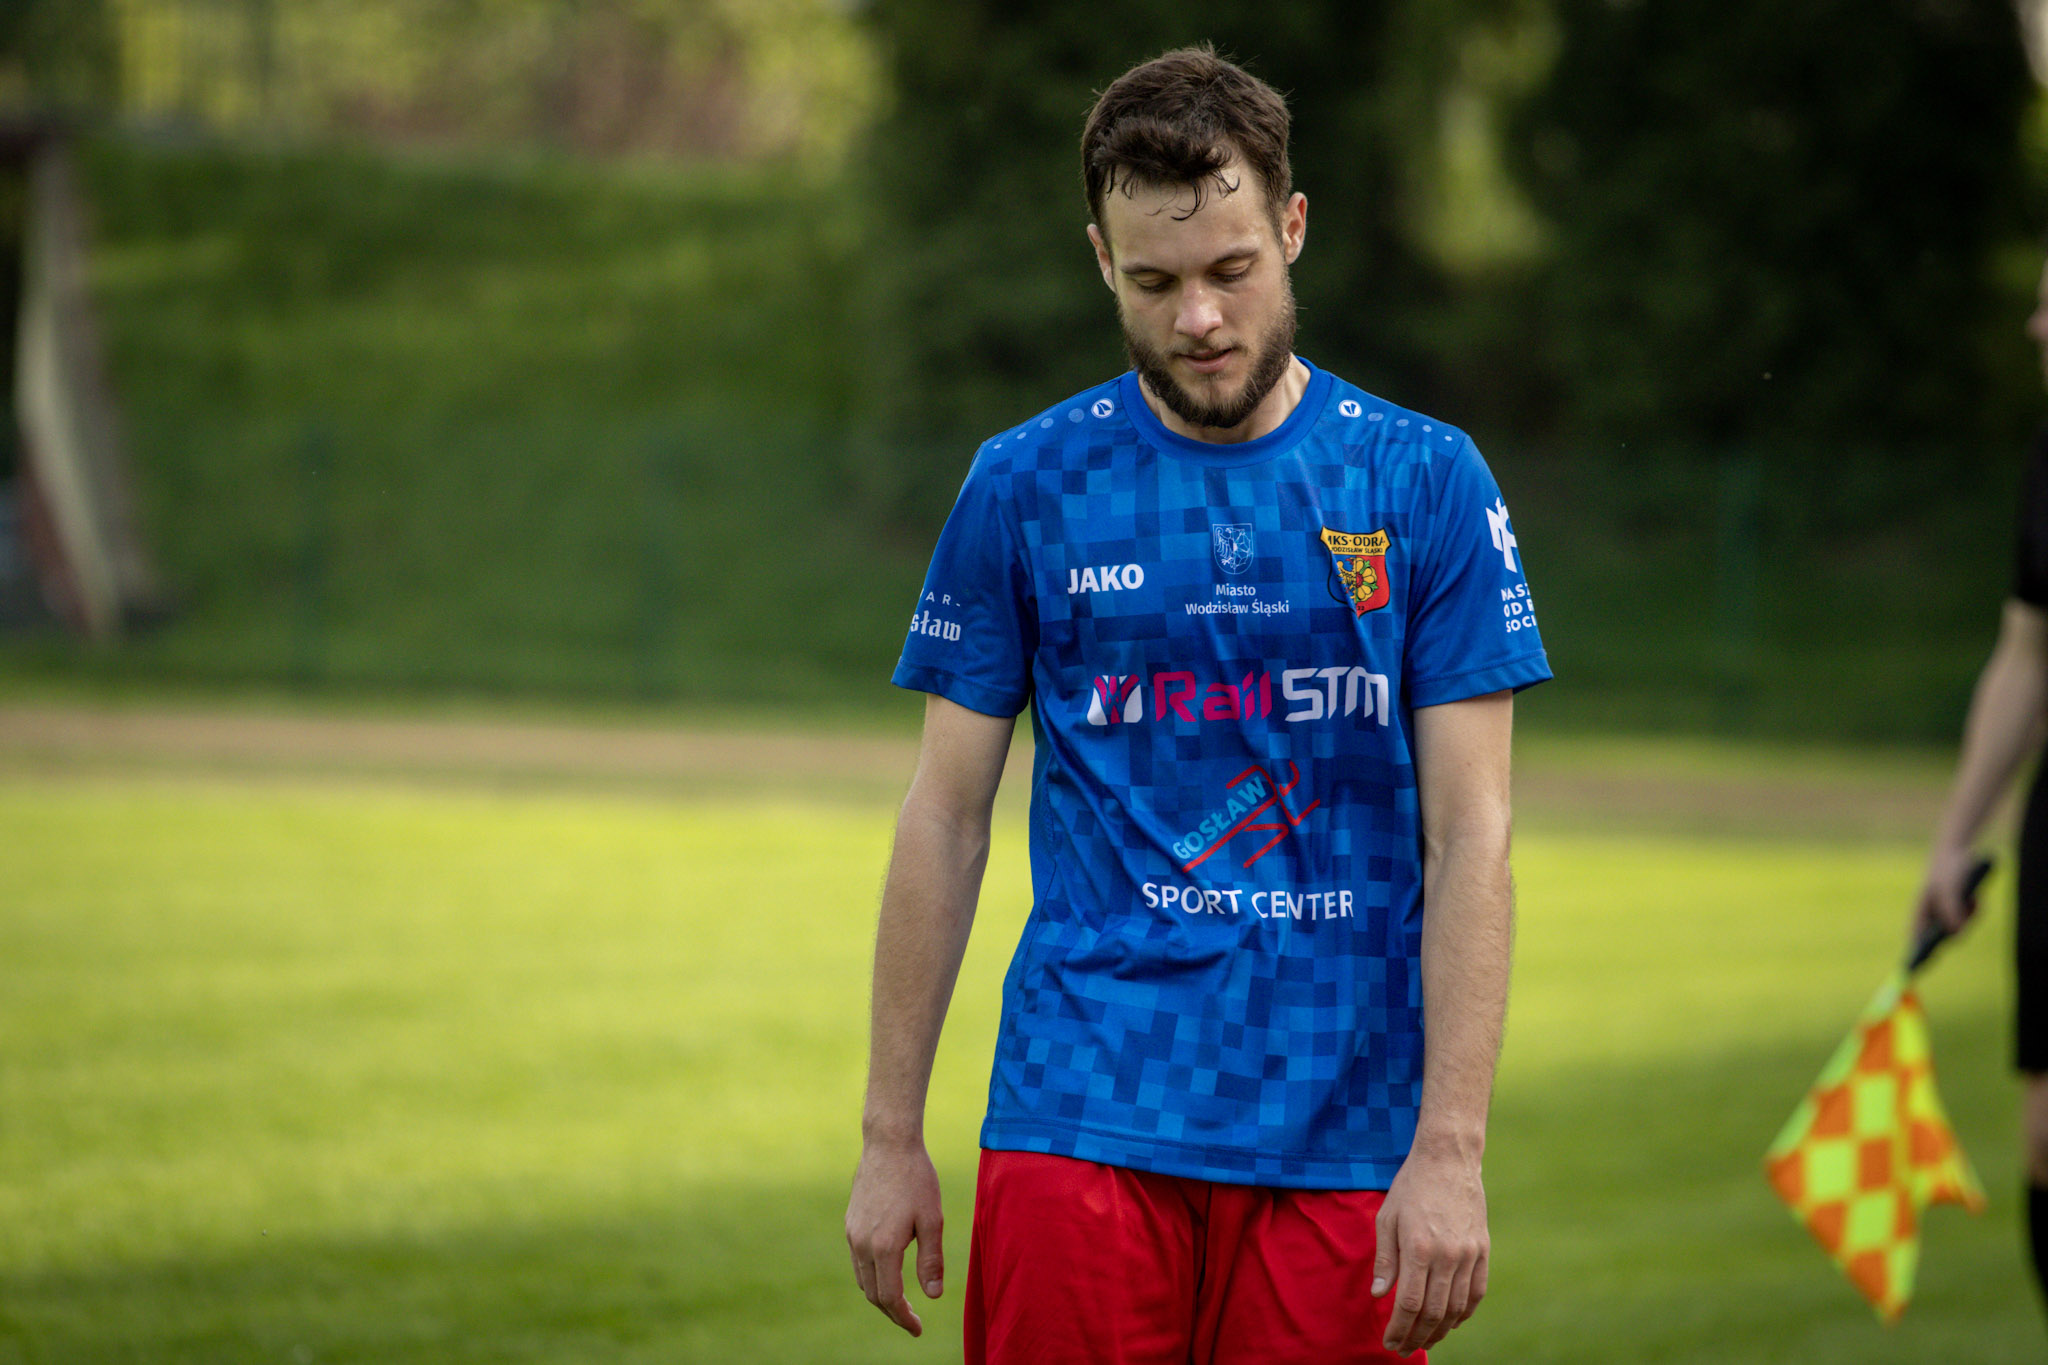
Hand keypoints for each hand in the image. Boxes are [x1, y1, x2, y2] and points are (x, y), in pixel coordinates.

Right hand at [845, 1138, 945, 1335]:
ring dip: (879, 1295)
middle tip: (912, 1320)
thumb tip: (933, 1296)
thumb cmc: (917, 1179)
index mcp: (884, 1246)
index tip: (917, 1329)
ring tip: (900, 1301)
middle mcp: (862, 1244)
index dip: (903, 1318)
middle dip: (892, 1311)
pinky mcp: (850, 1223)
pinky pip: (857, 1261)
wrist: (889, 1145)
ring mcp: (852, 1233)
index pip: (889, 1297)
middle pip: (872, 1294)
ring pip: (862, 1279)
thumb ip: (931, 1260)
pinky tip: (886, 1272)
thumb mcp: (932, 1220)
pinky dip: (871, 1276)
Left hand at [1373, 1141, 1488, 1356]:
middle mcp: (1447, 1255)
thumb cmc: (1410, 1187)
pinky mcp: (1483, 1250)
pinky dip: (1464, 1313)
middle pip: (1434, 1313)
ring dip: (1440, 1331)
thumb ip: (1385, 1260)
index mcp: (1419, 1248)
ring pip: (1457, 1308)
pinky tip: (1451, 1322)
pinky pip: (1477, 1292)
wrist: (1448, 1160)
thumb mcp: (1387, 1218)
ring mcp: (1469, 1254)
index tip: (1390, 1342)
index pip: (1410, 1304)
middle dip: (1417, 1337)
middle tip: (1403, 1349)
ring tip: (1425, 1341)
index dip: (1399, 1329)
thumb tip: (1380, 1296)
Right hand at [1913, 845, 1983, 942]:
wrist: (1958, 850)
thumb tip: (1956, 932)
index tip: (1918, 963)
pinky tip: (1976, 897)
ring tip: (1972, 900)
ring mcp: (1947, 912)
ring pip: (1960, 927)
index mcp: (1921, 911)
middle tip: (1962, 925)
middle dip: (1956, 931)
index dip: (1916, 950)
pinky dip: (1974, 910)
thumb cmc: (1948, 870)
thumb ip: (1952, 911)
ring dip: (1969, 918)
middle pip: (1942, 936)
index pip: (1915, 937)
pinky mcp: (1960, 907)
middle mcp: (1932, 914)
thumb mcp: (1950, 890)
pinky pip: (1969, 918)